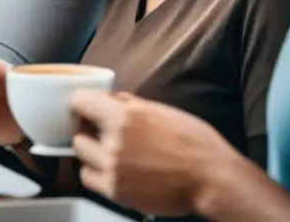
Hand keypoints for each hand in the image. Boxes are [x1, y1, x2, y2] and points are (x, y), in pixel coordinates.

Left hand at [70, 90, 233, 217]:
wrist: (211, 178)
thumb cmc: (195, 143)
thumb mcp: (162, 111)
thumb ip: (131, 104)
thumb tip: (113, 98)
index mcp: (124, 117)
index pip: (80, 101)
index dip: (81, 103)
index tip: (84, 106)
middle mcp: (114, 142)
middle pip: (78, 133)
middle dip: (88, 131)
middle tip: (101, 132)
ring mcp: (113, 169)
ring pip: (81, 156)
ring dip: (91, 153)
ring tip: (109, 152)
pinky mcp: (117, 191)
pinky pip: (89, 179)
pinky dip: (96, 173)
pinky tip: (113, 169)